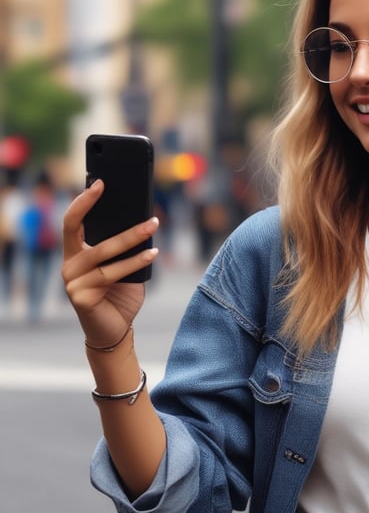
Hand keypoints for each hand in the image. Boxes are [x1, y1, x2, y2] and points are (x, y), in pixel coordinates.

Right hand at [61, 179, 158, 348]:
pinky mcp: (81, 297)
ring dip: (134, 240)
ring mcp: (72, 282)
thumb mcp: (124, 267)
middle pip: (91, 237)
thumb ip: (125, 249)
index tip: (100, 183)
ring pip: (106, 255)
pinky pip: (112, 274)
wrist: (115, 329)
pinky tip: (152, 254)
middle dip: (123, 225)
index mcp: (75, 254)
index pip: (72, 222)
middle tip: (149, 216)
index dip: (83, 201)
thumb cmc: (120, 295)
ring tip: (154, 227)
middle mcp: (70, 266)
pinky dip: (135, 262)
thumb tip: (145, 221)